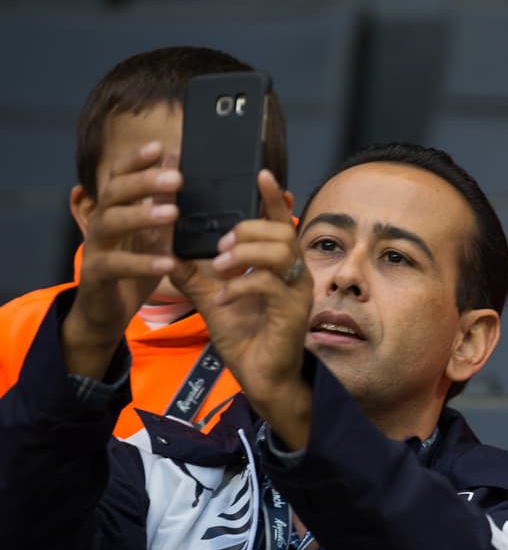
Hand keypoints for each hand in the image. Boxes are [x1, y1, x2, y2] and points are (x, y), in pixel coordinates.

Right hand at [62, 142, 179, 377]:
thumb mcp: (153, 238)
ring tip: (172, 213)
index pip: (121, 177)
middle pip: (115, 192)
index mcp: (115, 211)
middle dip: (145, 181)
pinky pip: (116, 265)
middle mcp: (101, 224)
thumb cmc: (133, 271)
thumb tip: (179, 174)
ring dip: (142, 215)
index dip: (136, 161)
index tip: (160, 148)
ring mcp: (95, 248)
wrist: (106, 314)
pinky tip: (166, 262)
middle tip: (177, 178)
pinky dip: (142, 263)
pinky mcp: (95, 276)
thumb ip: (164, 210)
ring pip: (111, 222)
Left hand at [171, 170, 309, 441]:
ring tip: (221, 267)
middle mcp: (293, 272)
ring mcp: (297, 290)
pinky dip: (241, 285)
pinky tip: (224, 297)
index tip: (259, 173)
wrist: (260, 376)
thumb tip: (168, 249)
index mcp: (277, 264)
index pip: (279, 221)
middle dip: (246, 231)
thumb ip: (194, 273)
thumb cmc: (244, 336)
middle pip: (280, 230)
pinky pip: (269, 283)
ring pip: (280, 250)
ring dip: (244, 253)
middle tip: (219, 249)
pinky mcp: (293, 310)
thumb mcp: (211, 297)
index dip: (271, 197)